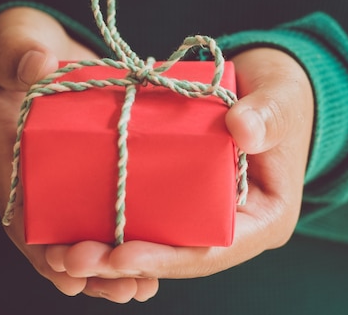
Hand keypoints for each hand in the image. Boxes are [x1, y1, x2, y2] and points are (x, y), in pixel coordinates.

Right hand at [0, 7, 158, 301]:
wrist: (36, 52)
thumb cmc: (17, 52)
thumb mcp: (13, 47)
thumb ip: (18, 56)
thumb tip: (38, 65)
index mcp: (13, 163)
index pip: (22, 218)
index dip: (42, 250)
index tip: (68, 272)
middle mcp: (42, 183)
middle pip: (61, 238)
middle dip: (92, 269)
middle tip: (128, 289)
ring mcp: (71, 180)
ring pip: (90, 232)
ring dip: (116, 264)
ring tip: (146, 287)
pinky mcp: (101, 169)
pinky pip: (114, 207)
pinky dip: (133, 232)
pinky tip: (162, 248)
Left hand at [48, 47, 313, 280]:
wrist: (267, 86)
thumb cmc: (284, 96)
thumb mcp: (283, 101)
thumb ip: (269, 115)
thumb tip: (242, 129)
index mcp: (264, 219)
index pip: (214, 250)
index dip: (168, 257)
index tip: (122, 255)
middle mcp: (233, 225)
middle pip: (177, 255)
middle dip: (126, 261)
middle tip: (73, 260)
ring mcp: (206, 211)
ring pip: (158, 239)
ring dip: (112, 249)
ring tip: (64, 252)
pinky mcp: (184, 193)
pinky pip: (151, 211)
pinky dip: (117, 218)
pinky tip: (78, 220)